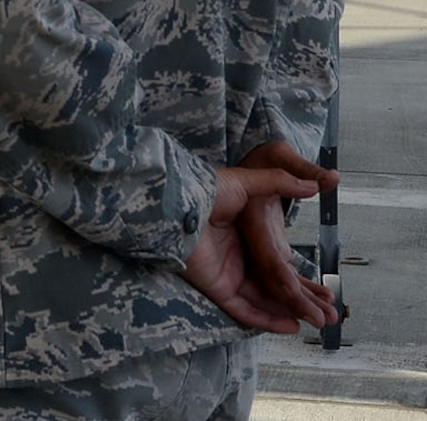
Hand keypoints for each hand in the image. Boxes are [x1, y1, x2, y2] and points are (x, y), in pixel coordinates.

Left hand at [182, 161, 336, 333]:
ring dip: (291, 314)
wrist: (177, 203)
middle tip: (330, 315)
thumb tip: (312, 184)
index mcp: (246, 239)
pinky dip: (265, 320)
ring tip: (319, 322)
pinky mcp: (216, 287)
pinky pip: (243, 310)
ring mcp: (227, 275)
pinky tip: (290, 325)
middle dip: (304, 303)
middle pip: (276, 289)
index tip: (327, 290)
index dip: (302, 280)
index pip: (279, 267)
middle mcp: (238, 260)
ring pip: (264, 302)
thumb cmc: (204, 189)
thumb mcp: (246, 183)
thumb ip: (278, 183)